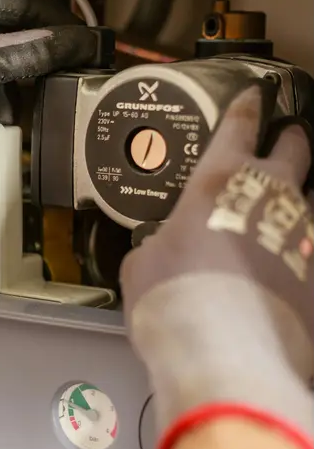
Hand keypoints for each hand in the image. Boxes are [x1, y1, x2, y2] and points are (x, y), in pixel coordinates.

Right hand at [119, 85, 315, 448]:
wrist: (223, 352)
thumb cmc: (170, 293)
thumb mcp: (142, 263)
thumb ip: (160, 244)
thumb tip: (167, 248)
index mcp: (218, 182)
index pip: (238, 129)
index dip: (245, 109)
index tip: (253, 96)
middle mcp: (268, 197)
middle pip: (294, 152)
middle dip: (290, 140)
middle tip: (287, 137)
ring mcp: (298, 236)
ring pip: (308, 201)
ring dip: (297, 197)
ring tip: (285, 203)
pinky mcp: (314, 277)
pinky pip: (303, 249)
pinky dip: (290, 249)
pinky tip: (276, 266)